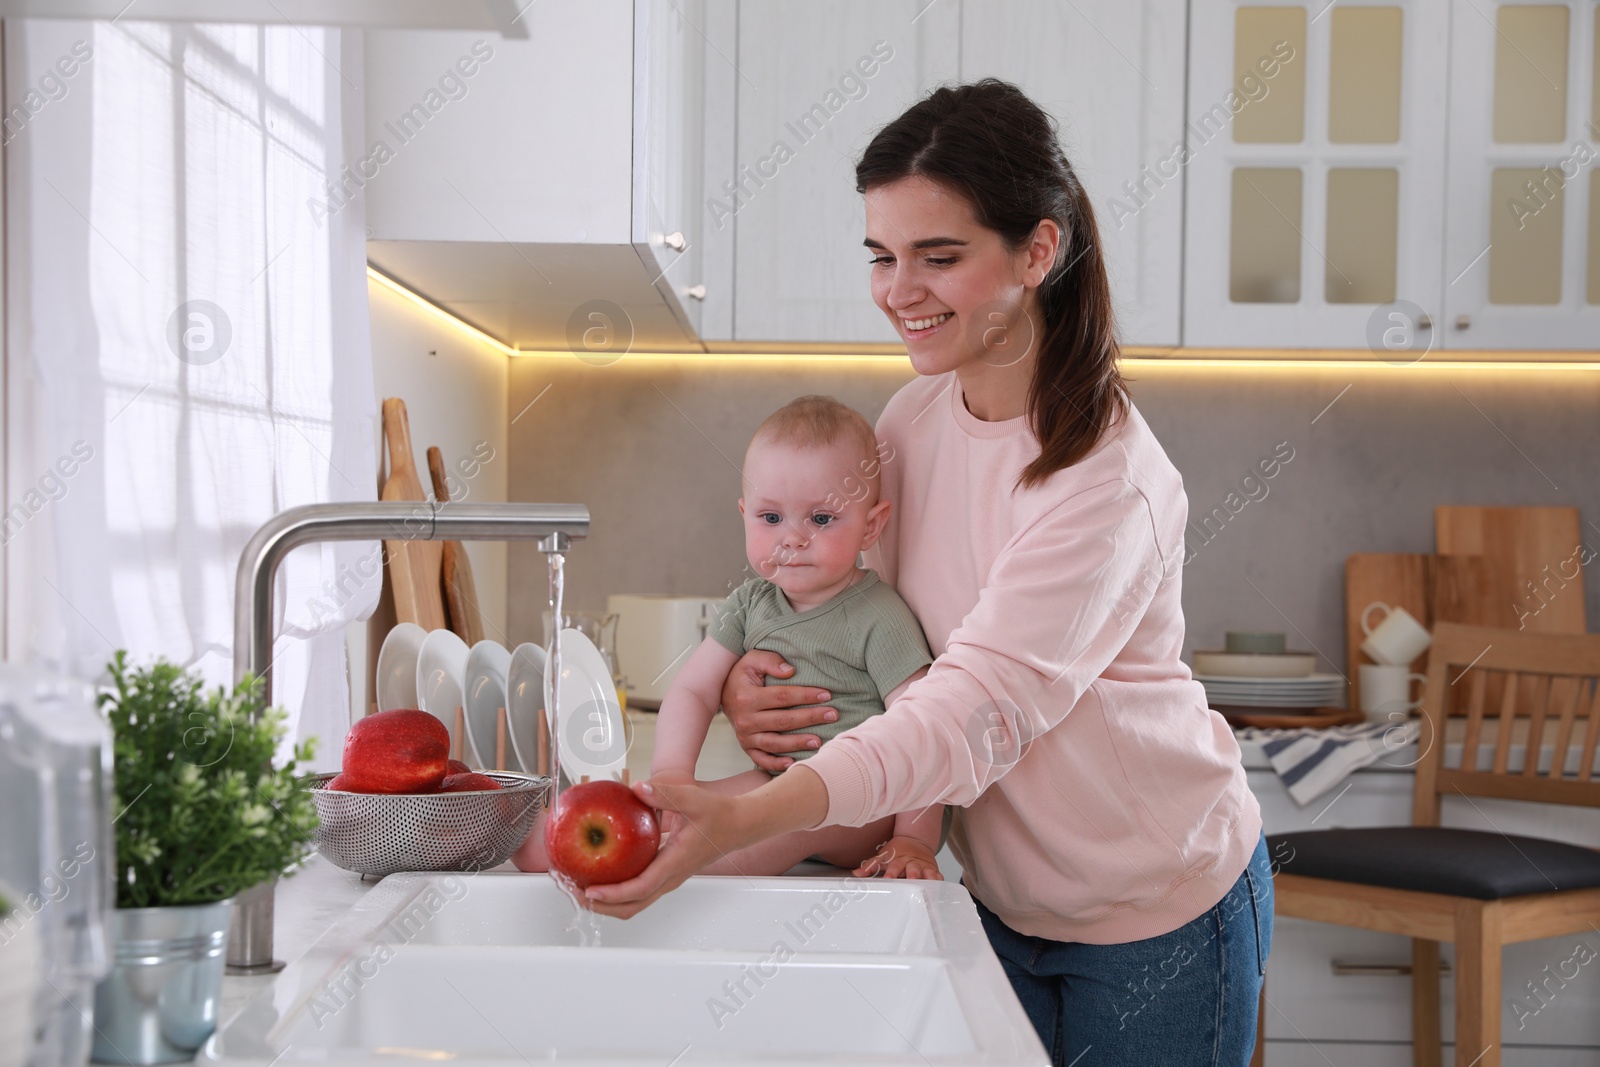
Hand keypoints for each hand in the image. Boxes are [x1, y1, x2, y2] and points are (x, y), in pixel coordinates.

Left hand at [585, 777, 746, 918]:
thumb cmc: (719, 815)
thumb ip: (665, 794)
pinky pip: (638, 891)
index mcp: (675, 864)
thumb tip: (638, 788)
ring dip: (607, 900)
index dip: (613, 894)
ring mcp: (668, 879)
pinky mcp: (665, 875)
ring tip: (579, 885)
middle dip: (601, 905)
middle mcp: (670, 878)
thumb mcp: (693, 800)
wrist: (739, 826)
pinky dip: (616, 890)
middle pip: (632, 906)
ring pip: (634, 903)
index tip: (590, 890)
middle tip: (574, 891)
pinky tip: (601, 872)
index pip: (640, 888)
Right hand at [721, 650, 837, 772]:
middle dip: (810, 718)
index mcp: (747, 697)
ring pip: (775, 743)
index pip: (782, 697)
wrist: (720, 693)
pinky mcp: (746, 747)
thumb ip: (770, 661)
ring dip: (798, 743)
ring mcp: (745, 736)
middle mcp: (745, 719)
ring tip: (819, 741)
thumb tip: (790, 671)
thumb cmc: (743, 675)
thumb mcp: (752, 660)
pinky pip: (761, 759)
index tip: (826, 695)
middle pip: (783, 721)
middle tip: (832, 715)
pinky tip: (793, 763)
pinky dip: (776, 764)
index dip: (805, 696)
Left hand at [853, 836, 943, 879]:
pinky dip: (939, 882)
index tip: (888, 878)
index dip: (891, 873)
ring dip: (928, 878)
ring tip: (929, 885)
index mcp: (899, 859)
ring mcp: (923, 866)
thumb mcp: (882, 856)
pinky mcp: (933, 870)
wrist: (914, 840)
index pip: (894, 866)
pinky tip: (940, 889)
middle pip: (913, 869)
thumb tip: (856, 873)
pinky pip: (938, 876)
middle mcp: (912, 862)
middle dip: (913, 874)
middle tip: (912, 879)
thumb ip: (870, 866)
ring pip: (927, 872)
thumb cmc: (896, 851)